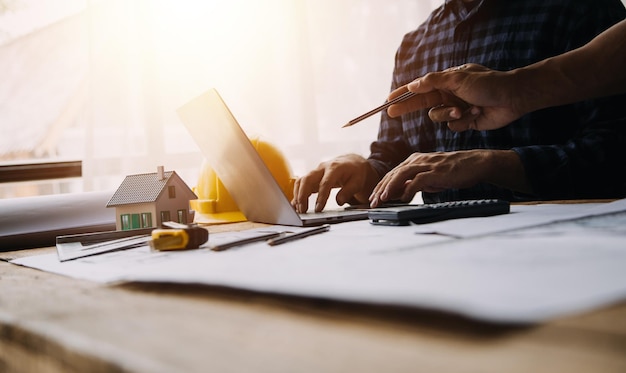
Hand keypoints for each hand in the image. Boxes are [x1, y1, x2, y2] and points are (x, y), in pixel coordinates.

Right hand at [292, 154, 378, 212]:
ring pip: (301, 181)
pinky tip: (295, 204)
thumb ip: (348, 191)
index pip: (325, 183)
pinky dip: (297, 194)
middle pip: (307, 179)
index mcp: (334, 168)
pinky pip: (301, 184)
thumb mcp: (357, 181)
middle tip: (303, 210)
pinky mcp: (313, 177)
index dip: (321, 196)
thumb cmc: (355, 172)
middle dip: (302, 195)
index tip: (318, 209)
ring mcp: (316, 172)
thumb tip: (339, 201)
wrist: (352, 162)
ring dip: (298, 195)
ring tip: (299, 209)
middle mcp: (322, 168)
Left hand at [369, 150, 492, 206]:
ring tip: (382, 199)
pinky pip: (418, 180)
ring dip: (390, 187)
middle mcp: (418, 160)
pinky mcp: (436, 171)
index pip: (392, 174)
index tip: (373, 198)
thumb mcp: (429, 178)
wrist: (475, 164)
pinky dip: (409, 190)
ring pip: (402, 174)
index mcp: (414, 160)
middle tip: (372, 202)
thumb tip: (398, 193)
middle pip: (393, 174)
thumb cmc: (452, 172)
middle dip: (380, 188)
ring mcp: (427, 164)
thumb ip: (413, 183)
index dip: (380, 186)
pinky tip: (404, 199)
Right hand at [387, 64, 525, 131]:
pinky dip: (463, 121)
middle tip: (391, 113)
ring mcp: (456, 108)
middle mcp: (449, 94)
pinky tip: (477, 113)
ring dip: (450, 114)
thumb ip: (433, 82)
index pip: (419, 87)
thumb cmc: (488, 84)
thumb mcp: (458, 79)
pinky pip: (453, 127)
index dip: (403, 93)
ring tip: (465, 109)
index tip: (388, 100)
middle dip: (408, 108)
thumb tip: (413, 85)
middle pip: (422, 103)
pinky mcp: (465, 121)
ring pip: (438, 118)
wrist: (513, 98)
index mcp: (447, 81)